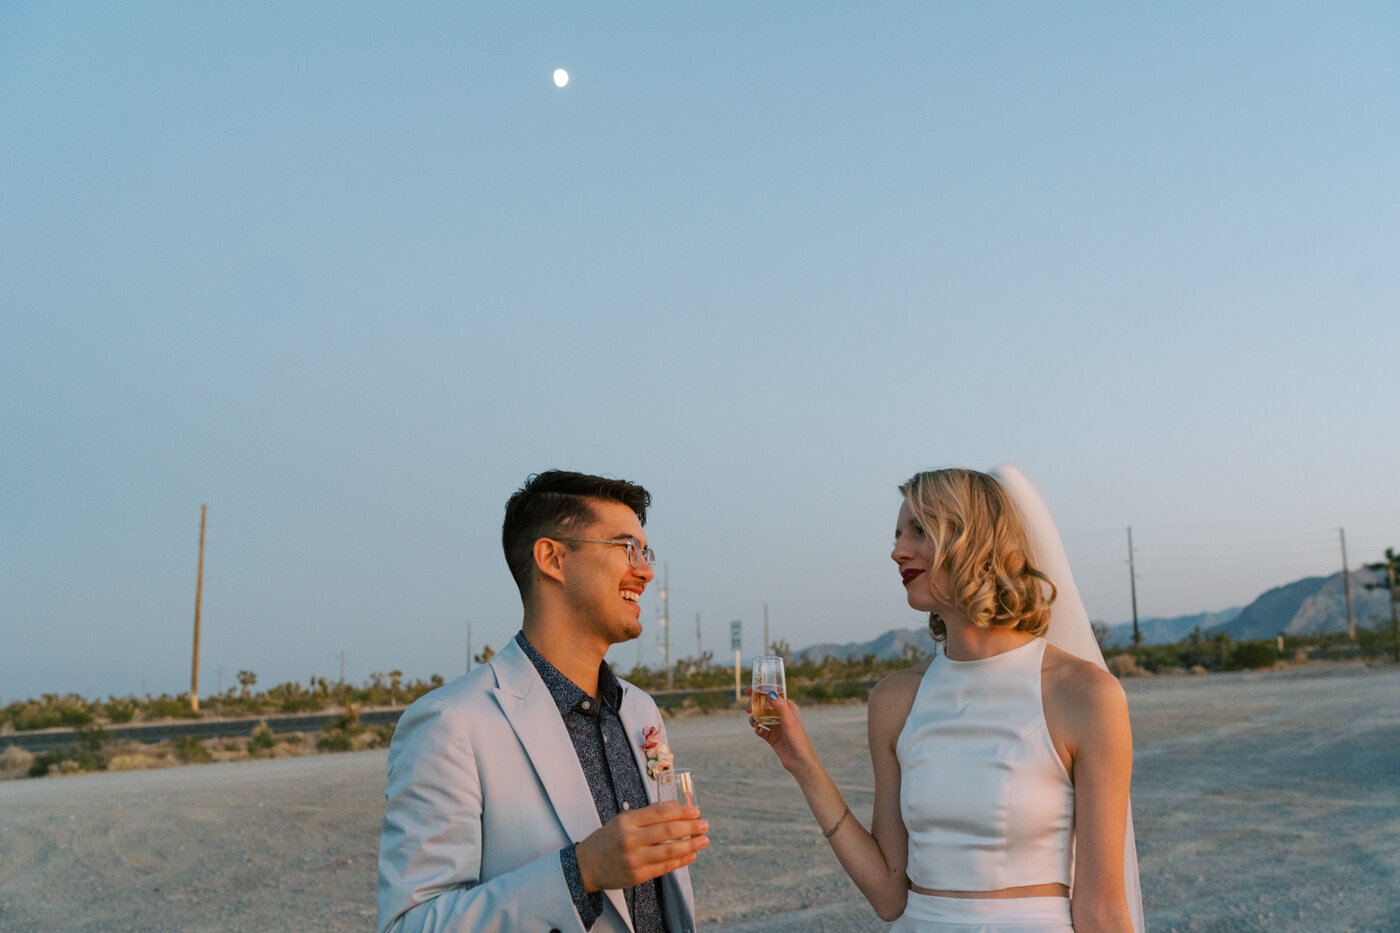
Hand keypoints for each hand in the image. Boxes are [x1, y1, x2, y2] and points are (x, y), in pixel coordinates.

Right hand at [575, 801, 707, 892]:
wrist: (586, 866)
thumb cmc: (608, 839)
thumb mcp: (623, 820)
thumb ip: (648, 813)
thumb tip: (675, 806)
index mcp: (626, 821)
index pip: (659, 813)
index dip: (680, 812)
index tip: (696, 811)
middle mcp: (630, 839)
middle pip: (666, 832)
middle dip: (690, 827)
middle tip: (704, 825)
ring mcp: (634, 859)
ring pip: (668, 852)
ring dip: (690, 845)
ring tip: (704, 840)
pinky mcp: (637, 876)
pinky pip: (664, 868)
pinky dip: (680, 861)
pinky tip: (691, 855)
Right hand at [748, 693, 817, 775]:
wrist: (799, 761)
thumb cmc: (797, 739)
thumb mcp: (789, 720)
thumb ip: (780, 706)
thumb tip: (770, 693)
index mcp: (788, 708)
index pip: (773, 695)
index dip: (760, 691)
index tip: (748, 690)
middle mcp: (782, 716)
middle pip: (764, 705)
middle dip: (754, 705)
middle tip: (748, 709)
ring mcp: (777, 726)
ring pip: (761, 717)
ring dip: (754, 718)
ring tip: (753, 722)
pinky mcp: (772, 737)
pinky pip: (761, 730)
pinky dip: (757, 729)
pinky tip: (759, 731)